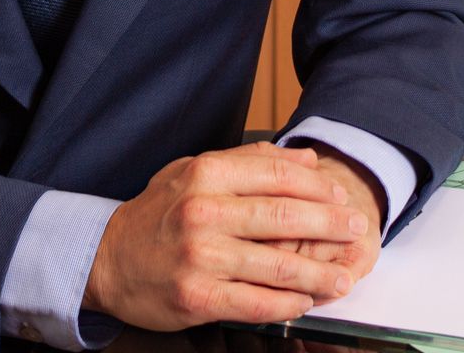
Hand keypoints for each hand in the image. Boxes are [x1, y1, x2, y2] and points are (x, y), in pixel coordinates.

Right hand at [83, 141, 368, 329]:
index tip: (340, 197)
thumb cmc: (156, 214)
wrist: (107, 260)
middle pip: (285, 219)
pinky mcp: (198, 297)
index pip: (277, 176)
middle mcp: (203, 212)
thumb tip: (304, 158)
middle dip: (330, 227)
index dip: (317, 188)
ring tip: (343, 277)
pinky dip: (287, 304)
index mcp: (205, 175)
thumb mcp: (192, 171)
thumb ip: (248, 161)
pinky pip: (256, 303)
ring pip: (277, 266)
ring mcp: (201, 257)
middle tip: (356, 232)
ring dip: (319, 274)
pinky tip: (306, 302)